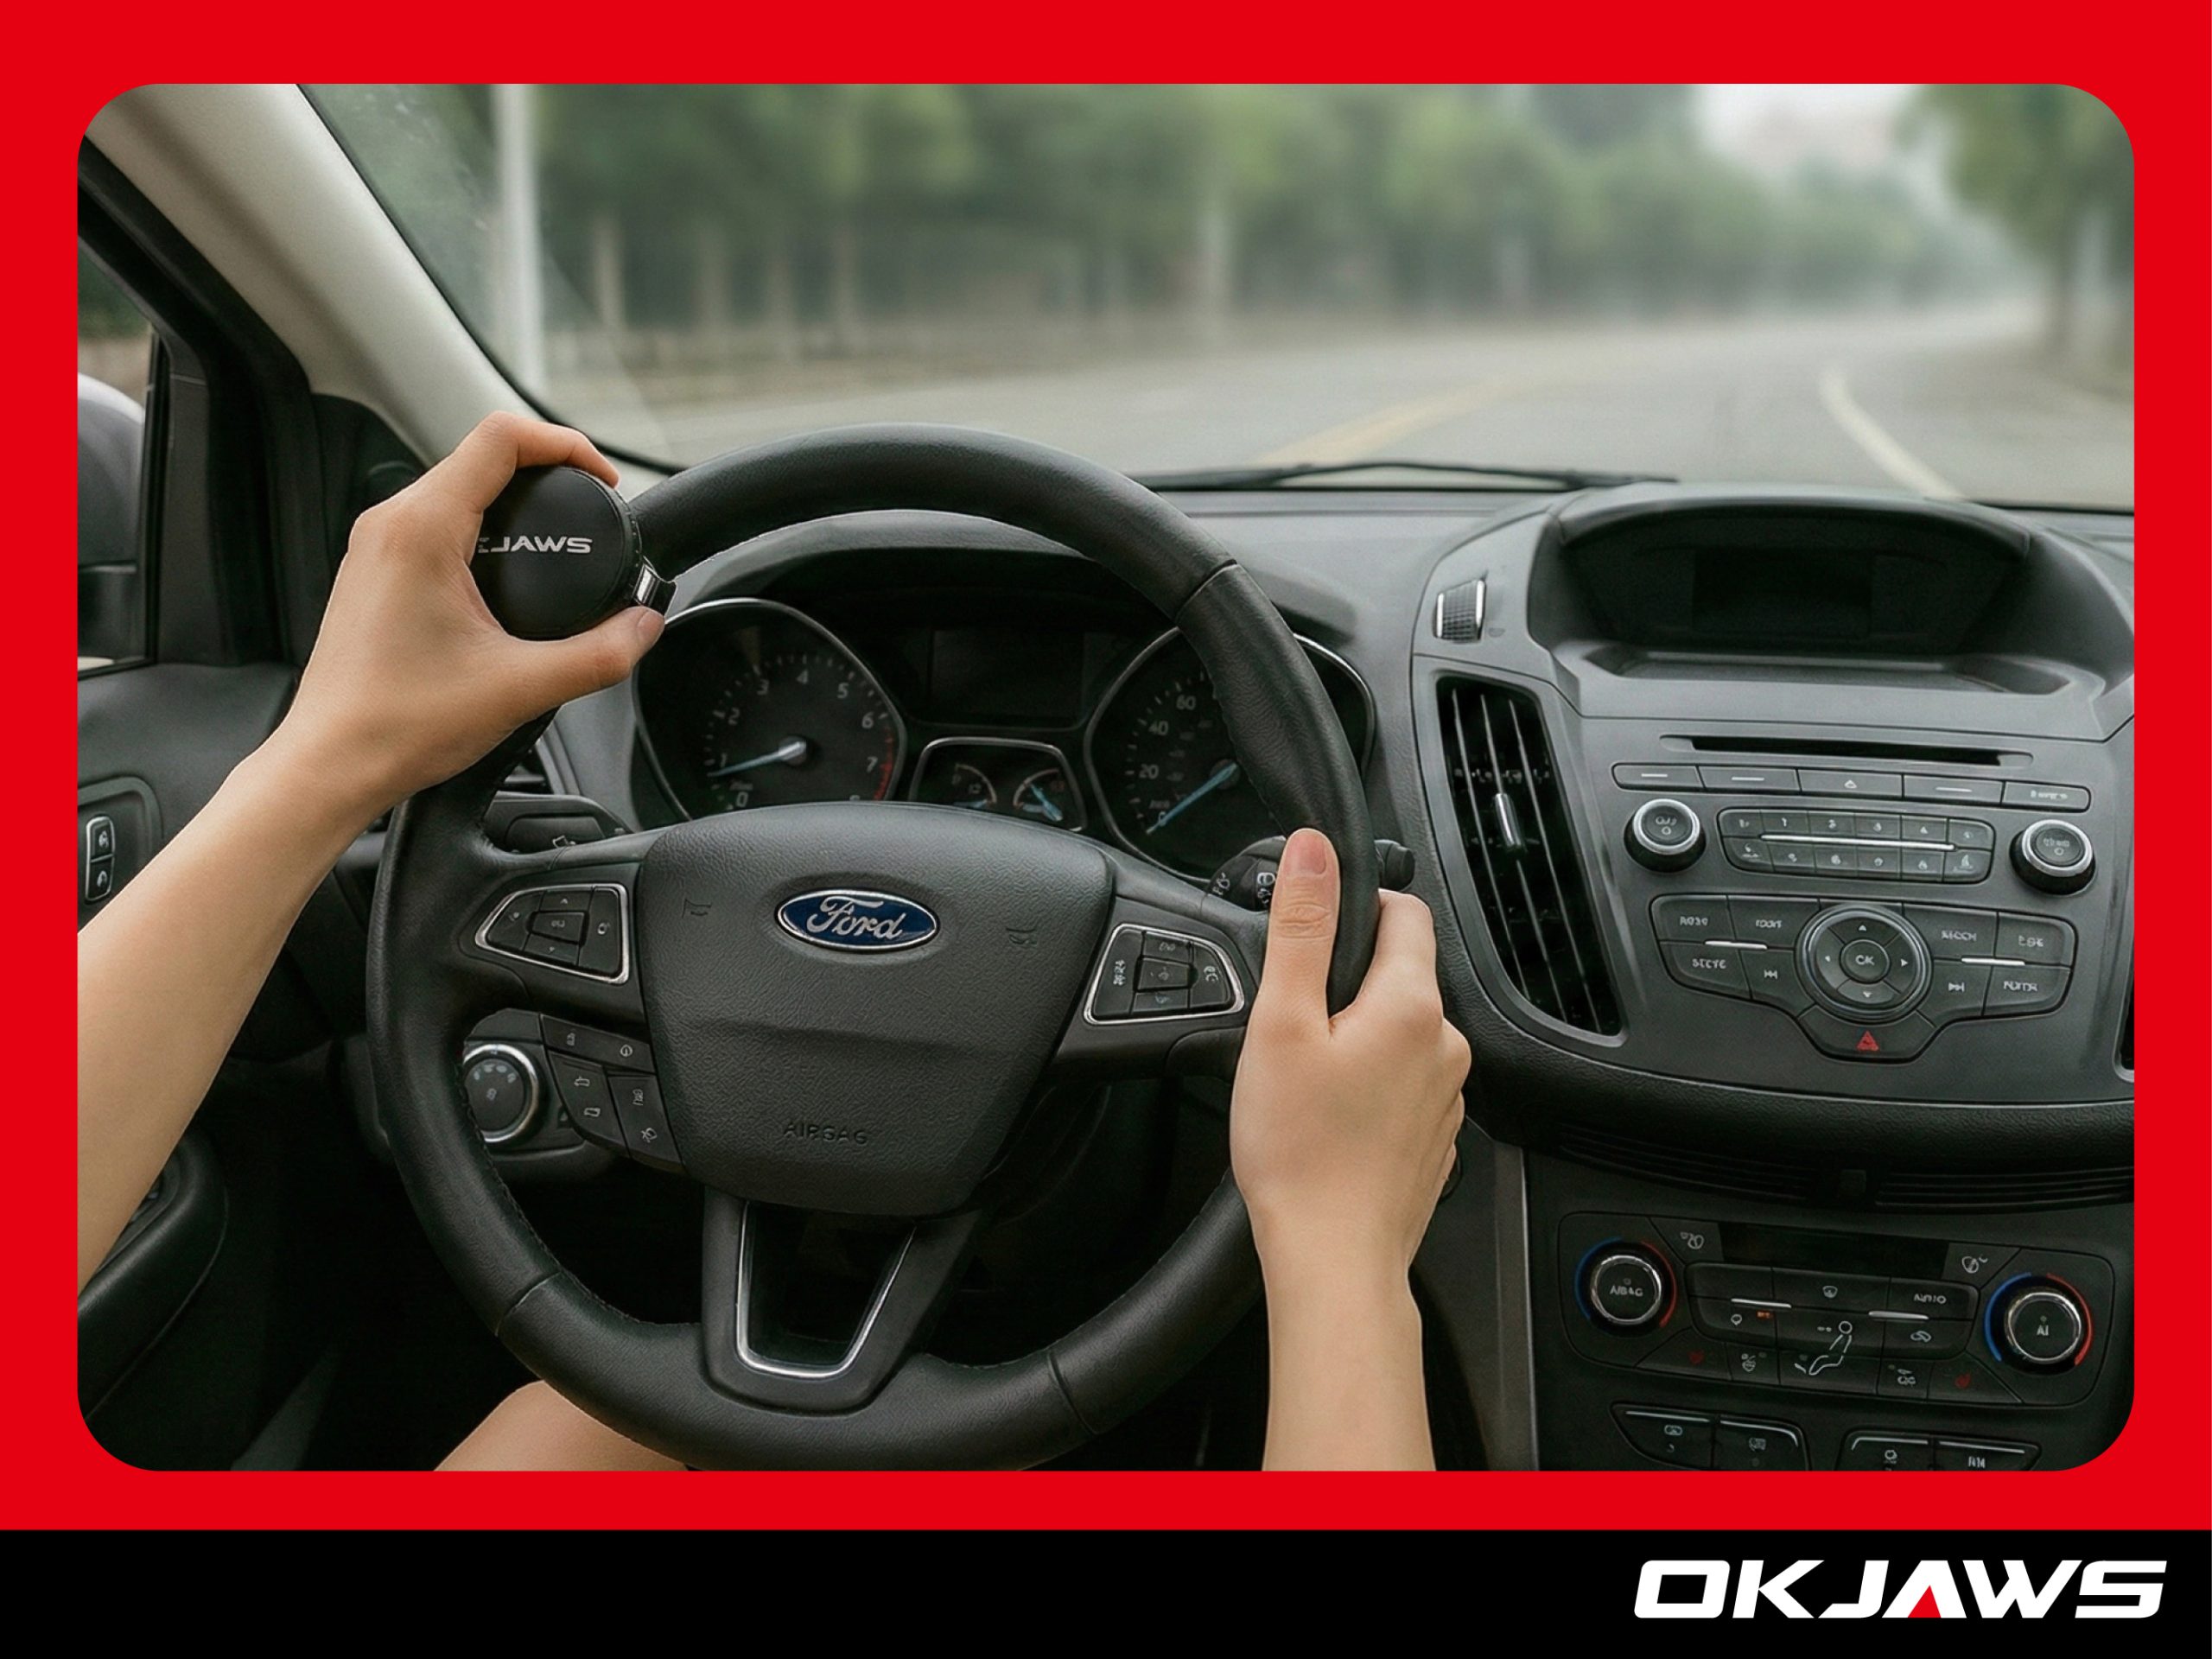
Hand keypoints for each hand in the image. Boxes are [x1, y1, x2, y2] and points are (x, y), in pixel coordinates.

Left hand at [262, 412, 662, 826]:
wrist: (331, 764)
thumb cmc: (397, 724)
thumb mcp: (522, 688)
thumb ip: (600, 654)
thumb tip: (643, 626)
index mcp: (421, 529)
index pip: (501, 438)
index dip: (566, 445)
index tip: (604, 481)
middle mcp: (390, 524)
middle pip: (481, 456)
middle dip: (548, 473)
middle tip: (593, 512)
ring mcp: (376, 546)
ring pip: (457, 487)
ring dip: (514, 500)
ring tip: (558, 540)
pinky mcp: (375, 572)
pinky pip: (435, 522)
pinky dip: (482, 528)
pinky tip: (508, 577)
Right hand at [1230, 829, 1470, 1290]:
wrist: (1334, 1259)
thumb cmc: (1300, 1152)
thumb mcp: (1281, 1022)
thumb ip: (1301, 928)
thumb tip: (1315, 850)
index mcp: (1411, 1005)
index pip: (1406, 911)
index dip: (1358, 906)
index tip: (1313, 933)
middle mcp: (1445, 1045)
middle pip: (1403, 972)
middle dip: (1350, 979)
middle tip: (1292, 1017)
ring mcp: (1446, 1095)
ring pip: (1404, 1032)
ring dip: (1361, 1034)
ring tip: (1305, 1074)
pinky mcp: (1435, 1137)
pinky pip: (1406, 1084)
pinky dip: (1371, 1085)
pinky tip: (1329, 1116)